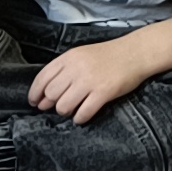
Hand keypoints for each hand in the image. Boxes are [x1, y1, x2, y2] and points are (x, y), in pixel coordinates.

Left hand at [26, 38, 152, 123]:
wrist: (137, 52)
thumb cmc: (107, 56)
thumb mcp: (81, 55)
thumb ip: (62, 72)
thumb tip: (42, 99)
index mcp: (68, 58)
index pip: (42, 79)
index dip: (35, 94)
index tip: (36, 102)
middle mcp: (77, 68)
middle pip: (51, 95)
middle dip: (51, 105)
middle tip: (60, 106)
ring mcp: (90, 80)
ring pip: (64, 106)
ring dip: (65, 112)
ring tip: (73, 109)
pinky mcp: (104, 92)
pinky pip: (83, 113)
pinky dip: (79, 118)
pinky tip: (82, 116)